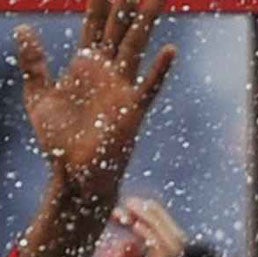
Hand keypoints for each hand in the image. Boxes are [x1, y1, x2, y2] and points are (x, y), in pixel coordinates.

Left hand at [17, 0, 175, 203]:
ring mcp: (122, 90)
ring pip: (136, 48)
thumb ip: (34, 63)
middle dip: (127, 4)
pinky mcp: (131, 110)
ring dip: (145, 24)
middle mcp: (107, 73)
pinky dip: (159, 69)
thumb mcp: (38, 96)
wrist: (74, 176)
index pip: (95, 26)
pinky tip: (169, 51)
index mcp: (85, 66)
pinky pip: (148, 86)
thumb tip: (24, 28)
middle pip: (120, 29)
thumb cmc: (58, 142)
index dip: (99, 2)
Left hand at [86, 196, 185, 256]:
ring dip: (152, 222)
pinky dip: (149, 238)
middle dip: (155, 217)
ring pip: (173, 247)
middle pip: (177, 242)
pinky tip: (131, 226)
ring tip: (129, 207)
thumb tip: (127, 245)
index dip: (154, 224)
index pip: (171, 248)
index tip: (128, 211)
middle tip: (130, 201)